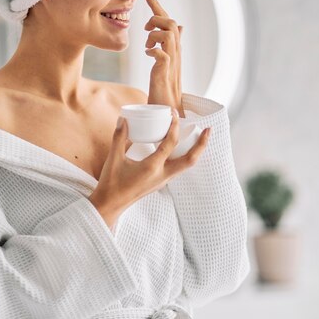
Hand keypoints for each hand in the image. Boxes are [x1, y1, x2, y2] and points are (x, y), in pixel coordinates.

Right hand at [89, 111, 211, 225]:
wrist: (110, 205)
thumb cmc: (111, 183)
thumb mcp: (114, 158)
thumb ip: (119, 137)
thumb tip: (123, 119)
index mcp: (152, 167)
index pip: (170, 143)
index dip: (174, 126)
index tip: (174, 113)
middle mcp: (162, 175)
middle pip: (190, 160)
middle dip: (202, 144)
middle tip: (208, 130)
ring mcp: (163, 181)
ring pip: (186, 166)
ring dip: (196, 152)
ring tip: (200, 138)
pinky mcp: (160, 183)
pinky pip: (178, 169)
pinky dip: (184, 157)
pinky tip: (181, 149)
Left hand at [144, 0, 184, 115]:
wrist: (168, 111)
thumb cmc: (165, 87)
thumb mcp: (167, 62)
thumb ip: (172, 44)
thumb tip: (180, 26)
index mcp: (174, 48)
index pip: (167, 21)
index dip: (157, 5)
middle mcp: (175, 53)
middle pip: (170, 23)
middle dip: (155, 19)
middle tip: (144, 29)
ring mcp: (171, 63)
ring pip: (167, 34)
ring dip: (153, 35)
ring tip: (147, 46)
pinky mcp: (165, 73)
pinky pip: (162, 54)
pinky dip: (153, 51)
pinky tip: (149, 55)